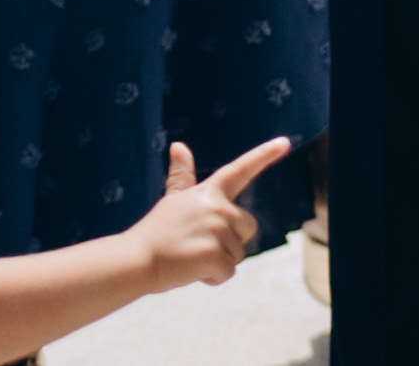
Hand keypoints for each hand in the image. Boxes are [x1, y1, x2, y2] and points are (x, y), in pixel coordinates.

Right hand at [127, 138, 289, 289]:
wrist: (134, 262)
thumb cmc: (154, 234)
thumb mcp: (172, 201)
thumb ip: (182, 176)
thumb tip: (179, 146)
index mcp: (208, 193)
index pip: (240, 169)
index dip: (263, 155)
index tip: (284, 142)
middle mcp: (217, 207)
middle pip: (248, 227)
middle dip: (230, 241)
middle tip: (198, 244)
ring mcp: (217, 230)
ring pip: (237, 253)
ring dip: (217, 261)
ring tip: (190, 256)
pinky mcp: (215, 255)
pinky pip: (227, 272)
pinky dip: (212, 277)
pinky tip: (190, 270)